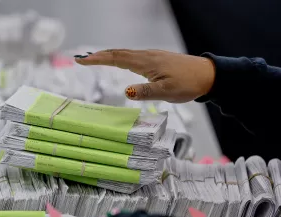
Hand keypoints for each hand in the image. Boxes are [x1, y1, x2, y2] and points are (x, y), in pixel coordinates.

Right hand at [75, 49, 214, 102]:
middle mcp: (146, 56)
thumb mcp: (166, 92)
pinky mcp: (155, 59)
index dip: (98, 59)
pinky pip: (132, 56)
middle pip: (117, 53)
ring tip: (94, 59)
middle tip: (81, 59)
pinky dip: (119, 57)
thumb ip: (145, 92)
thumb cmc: (188, 83)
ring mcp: (151, 56)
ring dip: (107, 55)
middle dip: (98, 55)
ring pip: (124, 53)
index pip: (116, 58)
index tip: (82, 60)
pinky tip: (118, 61)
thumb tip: (125, 92)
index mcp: (146, 62)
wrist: (207, 75)